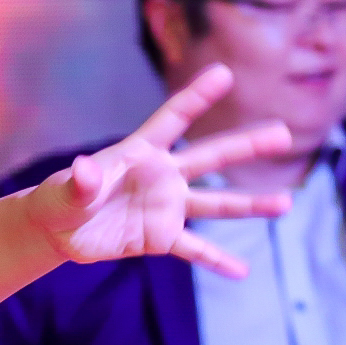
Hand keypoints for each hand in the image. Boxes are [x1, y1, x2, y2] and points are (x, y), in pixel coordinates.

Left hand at [24, 64, 296, 278]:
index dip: (197, 97)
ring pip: (215, 204)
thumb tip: (84, 169)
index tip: (224, 73)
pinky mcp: (161, 237)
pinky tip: (243, 271)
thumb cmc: (59, 199)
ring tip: (287, 203)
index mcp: (139, 152)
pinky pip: (194, 250)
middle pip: (210, 157)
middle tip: (284, 133)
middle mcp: (162, 176)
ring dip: (250, 204)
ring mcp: (166, 207)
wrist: (58, 230)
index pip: (172, 119)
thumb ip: (80, 181)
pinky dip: (216, 260)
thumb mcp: (64, 191)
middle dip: (247, 145)